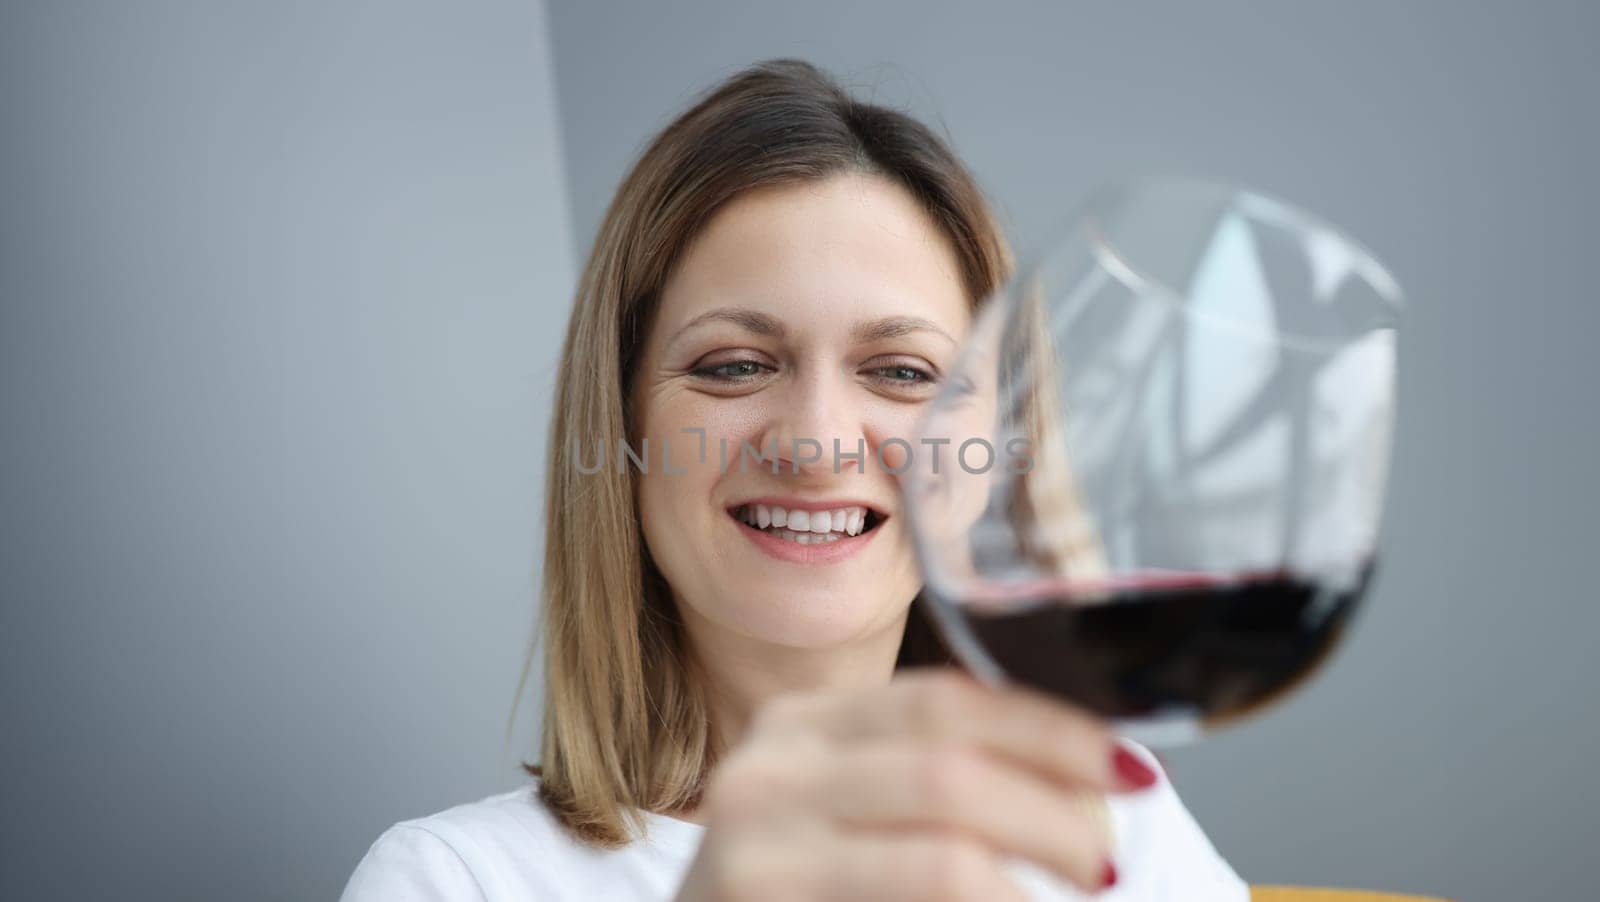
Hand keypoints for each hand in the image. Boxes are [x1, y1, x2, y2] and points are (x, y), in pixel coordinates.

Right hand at [672, 669, 1156, 900]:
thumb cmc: (794, 891)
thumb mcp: (847, 813)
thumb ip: (931, 780)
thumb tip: (1083, 779)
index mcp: (804, 725)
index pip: (946, 700)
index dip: (1049, 730)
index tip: (1128, 766)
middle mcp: (771, 764)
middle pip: (951, 765)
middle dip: (1055, 807)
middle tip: (1109, 852)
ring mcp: (754, 837)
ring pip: (941, 847)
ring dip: (1035, 867)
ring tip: (1090, 882)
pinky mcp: (754, 897)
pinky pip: (913, 898)